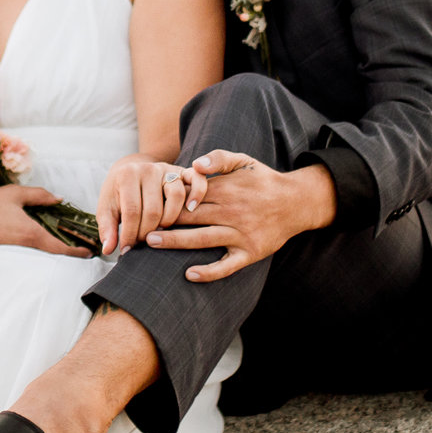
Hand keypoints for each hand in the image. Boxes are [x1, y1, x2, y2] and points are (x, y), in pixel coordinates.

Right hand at [0, 186, 92, 257]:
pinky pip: (31, 247)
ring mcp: (16, 248)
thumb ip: (39, 196)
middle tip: (86, 244)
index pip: (59, 248)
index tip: (90, 252)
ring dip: (58, 246)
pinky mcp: (8, 246)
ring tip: (71, 238)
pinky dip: (44, 242)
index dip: (77, 252)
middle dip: (71, 249)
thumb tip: (59, 199)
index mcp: (30, 233)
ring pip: (43, 249)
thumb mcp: (15, 194)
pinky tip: (48, 233)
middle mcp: (25, 244)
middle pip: (54, 251)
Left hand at [95, 155, 209, 256]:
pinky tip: (192, 210)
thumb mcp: (107, 209)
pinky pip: (196, 180)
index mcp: (127, 175)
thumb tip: (108, 249)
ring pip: (176, 197)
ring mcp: (168, 169)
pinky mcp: (183, 171)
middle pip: (154, 209)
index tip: (127, 250)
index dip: (130, 235)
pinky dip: (197, 193)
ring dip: (170, 221)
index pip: (132, 211)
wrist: (130, 171)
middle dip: (148, 233)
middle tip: (144, 243)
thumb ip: (106, 229)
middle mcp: (148, 169)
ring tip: (161, 232)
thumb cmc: (118, 194)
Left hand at [143, 150, 336, 281]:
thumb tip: (195, 165)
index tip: (144, 201)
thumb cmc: (262, 180)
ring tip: (151, 242)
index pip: (190, 194)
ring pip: (203, 239)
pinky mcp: (250, 253)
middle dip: (162, 221)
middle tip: (135, 225)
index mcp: (226, 190)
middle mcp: (232, 212)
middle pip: (190, 217)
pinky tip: (190, 275)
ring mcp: (241, 234)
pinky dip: (209, 272)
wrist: (296, 203)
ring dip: (176, 241)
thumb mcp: (243, 160)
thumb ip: (218, 158)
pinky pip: (227, 265)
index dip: (166, 198)